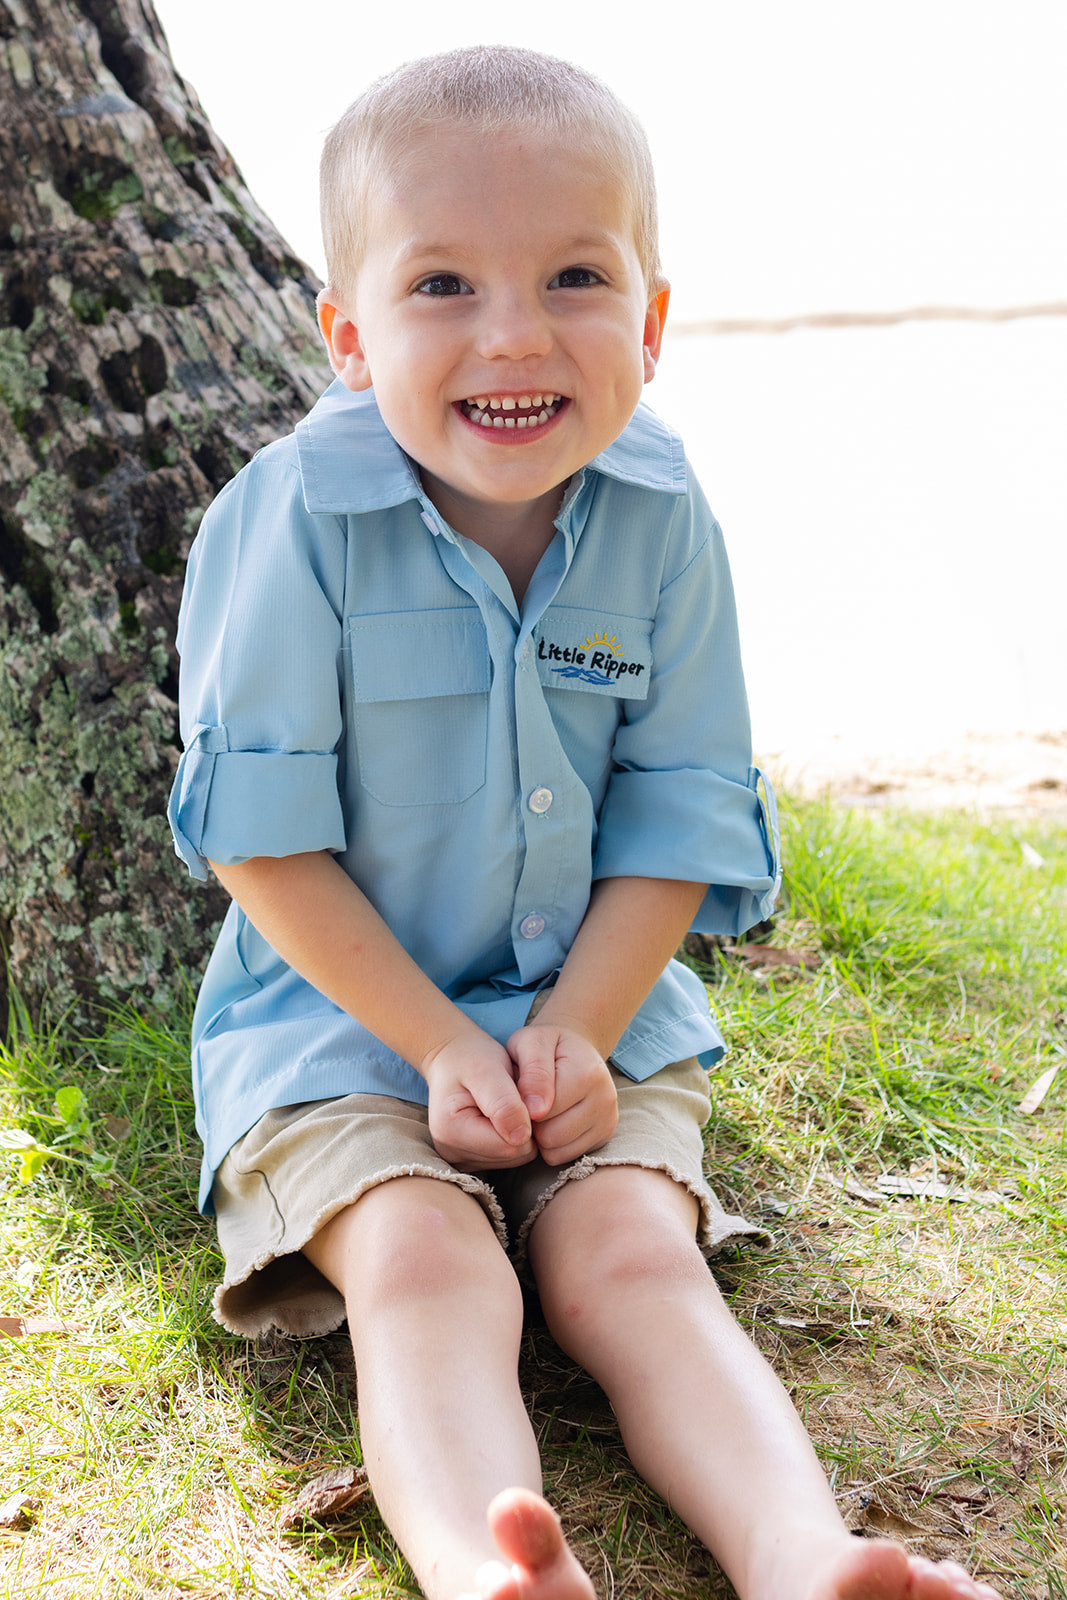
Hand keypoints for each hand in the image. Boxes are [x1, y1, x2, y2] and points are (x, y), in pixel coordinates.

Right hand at [422, 1030, 537, 1171]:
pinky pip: (511, 1154)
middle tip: (510, 1093)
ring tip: (504, 1101)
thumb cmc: (469, 1058)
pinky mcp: (473, 1159)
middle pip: (514, 1154)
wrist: (453, 1058)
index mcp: (451, 1133)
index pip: (510, 1146)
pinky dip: (513, 1132)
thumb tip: (521, 1137)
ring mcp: (462, 1159)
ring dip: (519, 1127)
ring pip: (516, 1156)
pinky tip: (501, 1113)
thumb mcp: (485, 1069)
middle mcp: (453, 1153)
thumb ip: (503, 1102)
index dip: (524, 1117)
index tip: (515, 1089)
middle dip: (522, 1123)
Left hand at [506, 1023, 617, 1166]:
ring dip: (542, 1136)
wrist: (574, 1046)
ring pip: (557, 1151)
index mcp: (587, 1072)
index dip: (522, 1105)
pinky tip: (554, 1120)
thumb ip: (532, 1073)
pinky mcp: (605, 1134)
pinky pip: (566, 1156)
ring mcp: (608, 1119)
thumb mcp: (531, 1043)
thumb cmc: (546, 1045)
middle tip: (531, 1101)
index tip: (521, 1088)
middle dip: (533, 1123)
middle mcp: (605, 1098)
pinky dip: (554, 1144)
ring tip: (542, 1110)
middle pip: (551, 1136)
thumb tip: (536, 1111)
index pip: (542, 1112)